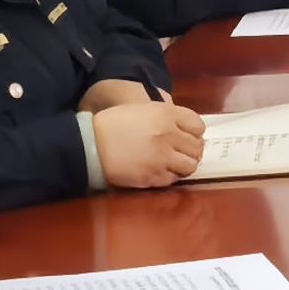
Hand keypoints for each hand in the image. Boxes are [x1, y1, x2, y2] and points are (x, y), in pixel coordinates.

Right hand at [91, 95, 207, 189]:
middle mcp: (169, 134)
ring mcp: (163, 157)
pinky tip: (159, 170)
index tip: (187, 137)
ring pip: (190, 165)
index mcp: (166, 114)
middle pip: (196, 147)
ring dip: (183, 165)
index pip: (198, 125)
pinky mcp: (155, 176)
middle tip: (180, 153)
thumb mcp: (142, 110)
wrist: (90, 144)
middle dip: (190, 150)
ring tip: (172, 164)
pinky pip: (174, 179)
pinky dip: (170, 176)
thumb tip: (184, 130)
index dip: (194, 133)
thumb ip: (166, 117)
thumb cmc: (113, 124)